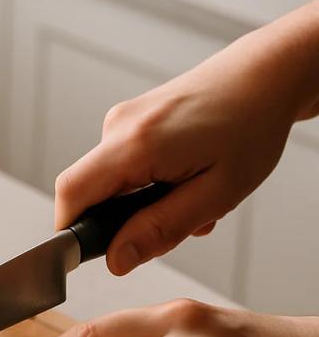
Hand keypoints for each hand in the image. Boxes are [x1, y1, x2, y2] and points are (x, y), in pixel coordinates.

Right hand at [54, 0, 318, 275]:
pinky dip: (147, 184)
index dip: (72, 230)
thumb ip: (159, 230)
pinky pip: (122, 166)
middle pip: (88, 193)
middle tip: (174, 224)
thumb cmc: (251, 127)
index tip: (96, 252)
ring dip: (141, 204)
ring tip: (190, 197)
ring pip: (109, 183)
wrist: (264, 76)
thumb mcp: (215, 194)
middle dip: (121, 222)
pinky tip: (184, 180)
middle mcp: (118, 126)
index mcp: (135, 144)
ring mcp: (121, 120)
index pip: (71, 194)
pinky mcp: (129, 120)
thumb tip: (115, 260)